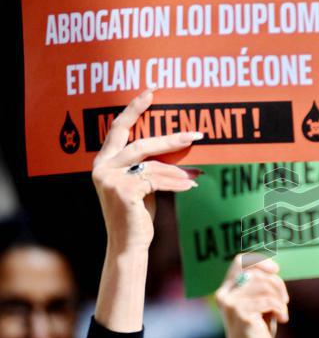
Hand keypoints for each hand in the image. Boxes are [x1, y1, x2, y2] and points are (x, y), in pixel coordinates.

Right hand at [92, 89, 201, 253]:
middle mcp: (102, 167)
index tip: (150, 92)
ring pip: (152, 165)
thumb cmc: (137, 215)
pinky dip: (175, 183)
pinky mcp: (123, 191)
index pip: (118, 129)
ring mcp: (110, 179)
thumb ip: (149, 165)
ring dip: (178, 170)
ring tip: (197, 174)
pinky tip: (190, 186)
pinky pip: (156, 180)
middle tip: (195, 134)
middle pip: (141, 144)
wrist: (128, 245)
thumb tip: (179, 147)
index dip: (133, 109)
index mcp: (103, 161)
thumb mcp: (142, 185)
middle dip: (171, 139)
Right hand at [215, 254, 289, 337]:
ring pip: (264, 285)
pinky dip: (280, 308)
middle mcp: (225, 294)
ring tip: (282, 311)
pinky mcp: (241, 313)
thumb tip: (273, 269)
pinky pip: (268, 300)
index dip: (259, 261)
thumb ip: (260, 286)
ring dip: (279, 297)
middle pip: (257, 273)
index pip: (239, 261)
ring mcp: (231, 303)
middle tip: (285, 299)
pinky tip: (282, 318)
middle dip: (277, 284)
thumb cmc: (256, 330)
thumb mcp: (257, 303)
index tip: (275, 270)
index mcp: (227, 289)